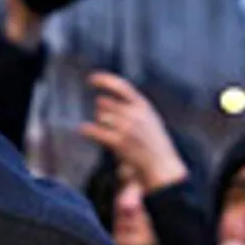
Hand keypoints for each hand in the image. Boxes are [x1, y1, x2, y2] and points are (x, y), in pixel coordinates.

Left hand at [78, 72, 187, 189]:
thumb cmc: (153, 143)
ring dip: (100, 121)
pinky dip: (87, 130)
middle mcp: (135, 113)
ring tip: (106, 130)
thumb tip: (101, 102)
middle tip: (106, 121)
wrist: (162, 165)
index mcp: (143, 105)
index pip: (121, 86)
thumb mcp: (148, 118)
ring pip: (101, 116)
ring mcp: (127, 128)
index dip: (104, 80)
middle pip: (105, 103)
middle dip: (102, 110)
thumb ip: (129, 107)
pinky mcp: (120, 142)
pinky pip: (96, 132)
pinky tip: (82, 130)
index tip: (90, 79)